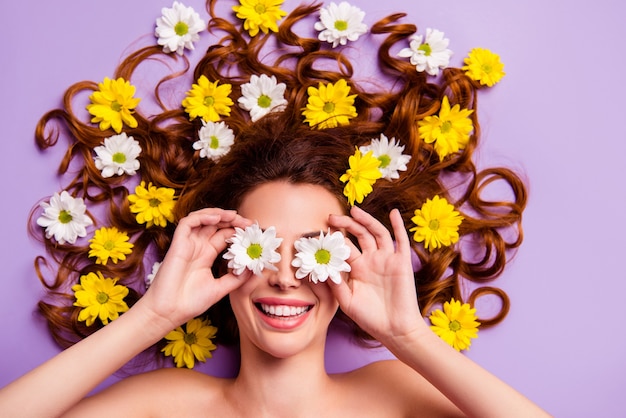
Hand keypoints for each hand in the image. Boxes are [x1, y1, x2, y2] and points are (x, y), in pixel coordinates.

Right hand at [141, 208, 251, 329]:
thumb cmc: (190, 303)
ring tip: (234, 216)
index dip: (238, 231)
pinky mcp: (177, 244)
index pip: (224, 235)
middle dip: (233, 220)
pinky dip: (202, 217)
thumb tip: (254, 269)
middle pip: (216, 225)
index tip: (253, 232)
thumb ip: (236, 279)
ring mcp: (188, 244)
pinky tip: (216, 219)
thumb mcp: (220, 289)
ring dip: (219, 214)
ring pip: (202, 219)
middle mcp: (198, 247)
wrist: (169, 312)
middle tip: (249, 223)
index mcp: (206, 255)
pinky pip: (188, 223)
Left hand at [328, 206, 424, 342]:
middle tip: (331, 217)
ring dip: (366, 220)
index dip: (333, 240)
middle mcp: (371, 260)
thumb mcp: (346, 301)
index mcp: (357, 268)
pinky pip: (401, 240)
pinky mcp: (402, 262)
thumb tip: (320, 268)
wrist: (395, 330)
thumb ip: (335, 285)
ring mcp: (387, 260)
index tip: (320, 234)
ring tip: (354, 210)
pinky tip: (394, 213)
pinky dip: (399, 225)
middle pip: (359, 235)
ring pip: (376, 233)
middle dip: (346, 224)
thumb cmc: (370, 318)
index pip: (344, 247)